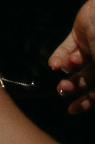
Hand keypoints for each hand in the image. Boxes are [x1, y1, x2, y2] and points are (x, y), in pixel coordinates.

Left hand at [49, 0, 93, 115]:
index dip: (88, 101)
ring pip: (74, 66)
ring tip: (71, 63)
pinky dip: (58, 58)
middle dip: (74, 85)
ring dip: (69, 68)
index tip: (71, 109)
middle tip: (63, 88)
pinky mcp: (80, 33)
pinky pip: (65, 49)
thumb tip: (93, 96)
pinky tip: (53, 64)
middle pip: (86, 79)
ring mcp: (92, 45)